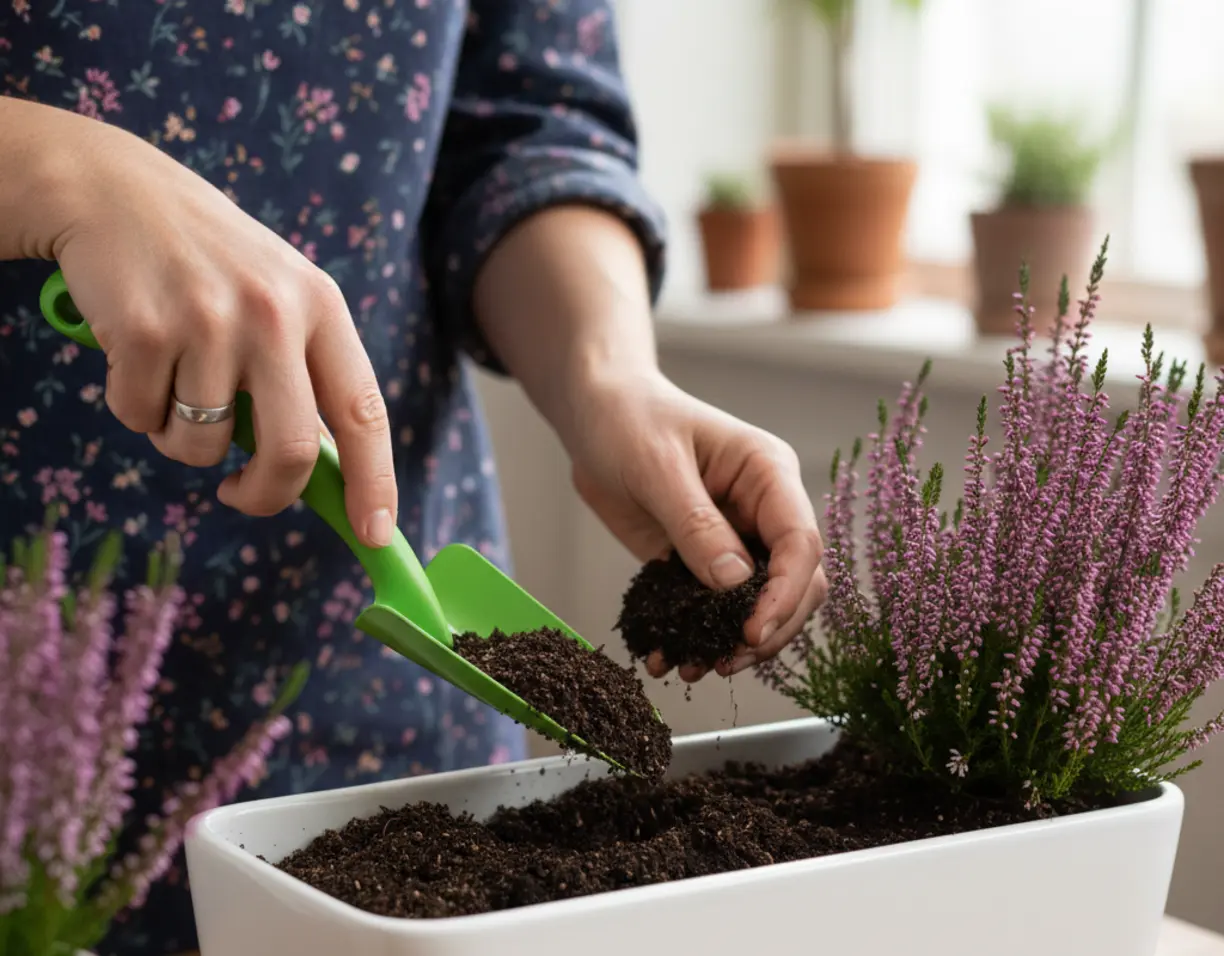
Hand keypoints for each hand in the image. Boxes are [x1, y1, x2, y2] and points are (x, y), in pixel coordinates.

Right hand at [23, 102, 395, 545]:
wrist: (113, 190)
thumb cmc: (207, 262)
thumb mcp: (278, 296)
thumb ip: (305, 374)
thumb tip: (326, 476)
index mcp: (321, 306)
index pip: (364, 411)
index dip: (375, 480)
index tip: (376, 533)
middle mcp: (274, 312)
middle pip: (291, 450)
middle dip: (266, 494)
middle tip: (241, 493)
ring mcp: (209, 320)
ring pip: (203, 446)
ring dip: (183, 440)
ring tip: (175, 381)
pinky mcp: (143, 330)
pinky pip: (141, 420)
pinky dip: (135, 409)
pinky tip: (135, 355)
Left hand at [568, 372, 826, 682]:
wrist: (593, 414)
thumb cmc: (627, 418)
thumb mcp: (656, 465)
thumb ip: (695, 523)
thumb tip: (734, 583)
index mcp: (768, 474)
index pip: (800, 542)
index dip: (784, 593)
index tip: (751, 631)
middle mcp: (763, 510)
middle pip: (796, 584)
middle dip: (767, 628)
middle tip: (724, 661)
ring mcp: (736, 538)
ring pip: (759, 604)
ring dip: (734, 643)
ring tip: (694, 668)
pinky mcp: (701, 560)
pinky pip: (713, 608)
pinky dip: (698, 636)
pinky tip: (668, 656)